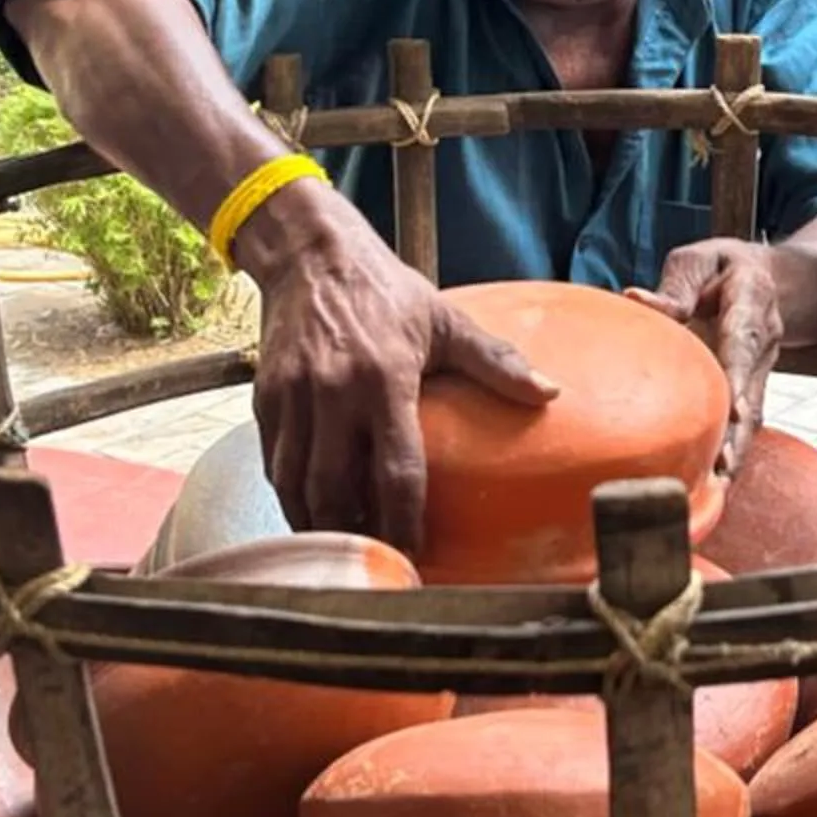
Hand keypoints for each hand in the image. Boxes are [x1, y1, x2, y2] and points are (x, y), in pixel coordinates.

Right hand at [238, 181, 557, 552]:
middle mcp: (333, 394)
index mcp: (384, 380)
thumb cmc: (384, 290)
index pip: (395, 472)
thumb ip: (495, 361)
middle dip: (356, 537)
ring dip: (319, 526)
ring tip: (345, 549)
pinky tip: (314, 511)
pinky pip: (274, 464)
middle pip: (337, 491)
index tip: (417, 556)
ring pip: (297, 487)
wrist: (308, 253)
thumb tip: (552, 393)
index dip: (405, 523)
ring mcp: (292, 398)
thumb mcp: (444, 319)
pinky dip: (292, 495)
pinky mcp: (263, 398)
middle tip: (379, 564)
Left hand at [627, 239, 785, 479]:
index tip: (736, 406)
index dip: (740, 373)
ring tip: (722, 481)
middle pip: (753, 385)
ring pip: (754, 410)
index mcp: (751, 298)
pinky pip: (747, 419)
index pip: (745, 338)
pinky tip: (720, 479)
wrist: (768, 277)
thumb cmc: (722, 267)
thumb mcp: (698, 259)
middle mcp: (763, 337)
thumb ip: (675, 286)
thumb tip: (637, 299)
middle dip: (740, 425)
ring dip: (739, 446)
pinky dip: (736, 448)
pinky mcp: (754, 385)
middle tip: (725, 462)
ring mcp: (763, 365)